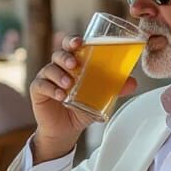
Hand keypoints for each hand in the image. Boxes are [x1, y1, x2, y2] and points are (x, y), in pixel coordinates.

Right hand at [28, 36, 136, 160]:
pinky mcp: (37, 91)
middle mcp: (58, 67)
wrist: (66, 129)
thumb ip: (114, 89)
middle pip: (58, 54)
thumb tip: (133, 82)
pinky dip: (51, 89)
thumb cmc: (82, 108)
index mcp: (72, 63)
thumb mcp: (100, 98)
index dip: (72, 41)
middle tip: (74, 64)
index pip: (70, 46)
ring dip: (59, 74)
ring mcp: (46, 78)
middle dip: (66, 56)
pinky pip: (41, 85)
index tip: (79, 42)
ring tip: (69, 84)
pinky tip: (60, 96)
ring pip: (49, 69)